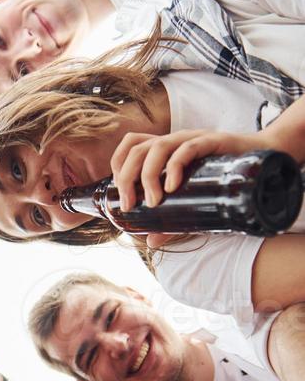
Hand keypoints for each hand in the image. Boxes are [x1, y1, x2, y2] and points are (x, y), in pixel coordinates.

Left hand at [110, 128, 268, 212]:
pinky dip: (176, 166)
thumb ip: (172, 221)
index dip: (118, 164)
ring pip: (159, 146)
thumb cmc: (221, 181)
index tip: (119, 193)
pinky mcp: (213, 141)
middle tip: (130, 205)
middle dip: (127, 177)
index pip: (131, 145)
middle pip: (138, 148)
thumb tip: (151, 242)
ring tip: (153, 202)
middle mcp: (175, 140)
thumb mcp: (192, 202)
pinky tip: (172, 187)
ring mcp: (192, 138)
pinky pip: (189, 147)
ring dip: (149, 175)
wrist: (263, 161)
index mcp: (165, 150)